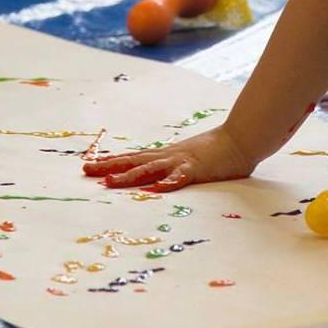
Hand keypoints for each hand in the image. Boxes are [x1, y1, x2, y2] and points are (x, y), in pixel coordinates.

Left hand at [82, 126, 258, 192]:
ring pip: (150, 169)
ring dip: (129, 175)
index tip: (91, 165)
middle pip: (134, 161)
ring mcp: (181, 162)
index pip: (134, 158)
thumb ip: (175, 167)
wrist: (241, 138)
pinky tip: (155, 189)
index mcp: (166, 155)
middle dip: (109, 166)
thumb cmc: (218, 151)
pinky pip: (180, 178)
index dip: (112, 161)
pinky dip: (167, 183)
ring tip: (110, 182)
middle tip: (86, 170)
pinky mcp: (197, 170)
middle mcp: (169, 156)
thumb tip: (160, 177)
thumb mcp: (190, 159)